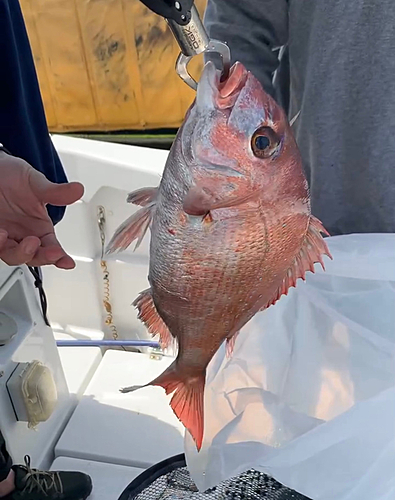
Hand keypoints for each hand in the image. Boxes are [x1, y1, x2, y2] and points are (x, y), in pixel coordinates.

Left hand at [0, 151, 83, 268]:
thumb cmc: (13, 178)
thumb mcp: (36, 183)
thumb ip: (56, 192)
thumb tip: (77, 190)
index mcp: (39, 229)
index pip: (52, 248)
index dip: (60, 258)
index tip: (67, 262)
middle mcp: (23, 236)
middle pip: (33, 257)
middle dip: (37, 255)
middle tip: (35, 243)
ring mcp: (6, 236)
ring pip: (12, 255)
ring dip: (15, 251)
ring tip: (8, 235)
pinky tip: (0, 233)